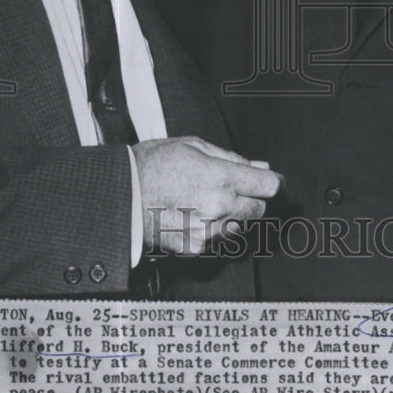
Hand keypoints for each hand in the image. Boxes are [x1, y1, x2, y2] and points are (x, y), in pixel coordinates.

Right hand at [132, 136, 281, 254]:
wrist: (120, 193)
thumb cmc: (151, 164)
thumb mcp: (193, 146)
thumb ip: (231, 158)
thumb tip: (259, 165)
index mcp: (221, 178)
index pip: (269, 186)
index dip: (271, 181)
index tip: (269, 180)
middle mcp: (219, 207)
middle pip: (258, 209)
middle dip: (250, 198)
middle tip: (228, 187)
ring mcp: (207, 230)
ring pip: (238, 225)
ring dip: (230, 214)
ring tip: (202, 198)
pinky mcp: (194, 247)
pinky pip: (216, 239)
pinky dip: (210, 229)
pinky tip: (191, 213)